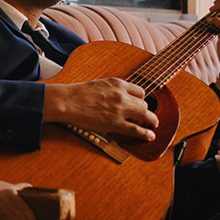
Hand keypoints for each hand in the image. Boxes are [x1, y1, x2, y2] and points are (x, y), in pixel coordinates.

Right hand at [42, 78, 158, 141]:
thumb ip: (112, 90)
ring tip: (152, 125)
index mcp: (117, 83)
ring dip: (149, 121)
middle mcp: (122, 95)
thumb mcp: (99, 85)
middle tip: (145, 117)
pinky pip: (136, 129)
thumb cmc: (78, 94)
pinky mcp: (115, 123)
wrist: (67, 101)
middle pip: (144, 104)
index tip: (139, 105)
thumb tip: (116, 98)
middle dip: (145, 111)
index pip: (140, 91)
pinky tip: (150, 136)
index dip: (141, 100)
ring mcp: (120, 109)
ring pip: (145, 114)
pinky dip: (146, 133)